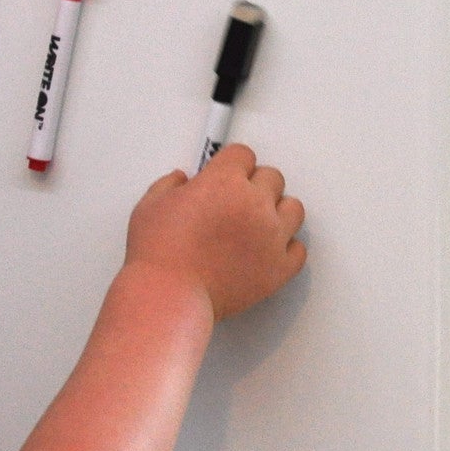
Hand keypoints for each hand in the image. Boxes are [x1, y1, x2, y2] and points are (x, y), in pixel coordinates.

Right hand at [124, 145, 306, 321]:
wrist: (169, 296)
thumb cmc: (159, 256)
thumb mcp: (150, 205)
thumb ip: (170, 185)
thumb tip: (180, 182)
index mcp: (224, 181)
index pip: (243, 154)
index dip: (232, 164)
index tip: (228, 172)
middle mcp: (253, 204)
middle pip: (273, 177)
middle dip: (255, 185)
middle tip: (239, 199)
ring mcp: (271, 236)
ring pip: (293, 208)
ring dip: (277, 211)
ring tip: (259, 222)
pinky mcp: (279, 268)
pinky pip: (299, 250)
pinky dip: (287, 248)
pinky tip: (270, 249)